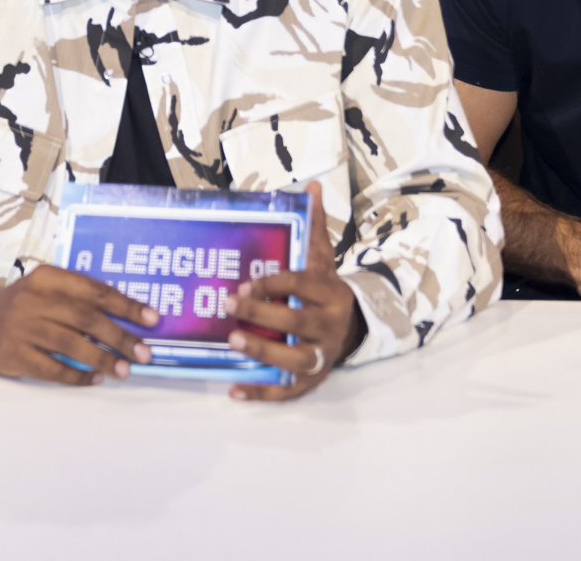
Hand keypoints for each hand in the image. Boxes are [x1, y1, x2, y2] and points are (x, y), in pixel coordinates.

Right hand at [0, 268, 156, 384]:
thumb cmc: (22, 304)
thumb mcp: (45, 287)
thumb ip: (78, 297)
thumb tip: (127, 320)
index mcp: (48, 278)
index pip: (94, 290)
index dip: (126, 305)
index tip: (152, 318)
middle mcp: (35, 300)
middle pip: (86, 318)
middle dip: (120, 337)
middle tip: (144, 353)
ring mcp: (23, 328)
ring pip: (71, 344)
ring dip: (102, 359)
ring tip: (124, 370)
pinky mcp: (14, 354)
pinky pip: (52, 368)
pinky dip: (76, 376)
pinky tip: (94, 380)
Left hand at [223, 183, 364, 400]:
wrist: (349, 328)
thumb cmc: (323, 290)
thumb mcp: (321, 259)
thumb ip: (313, 226)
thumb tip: (310, 187)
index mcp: (332, 293)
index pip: (302, 286)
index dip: (274, 283)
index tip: (246, 281)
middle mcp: (330, 326)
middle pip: (298, 322)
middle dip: (263, 314)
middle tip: (230, 304)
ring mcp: (322, 356)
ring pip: (295, 360)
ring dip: (264, 352)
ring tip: (234, 341)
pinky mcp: (312, 381)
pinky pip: (288, 391)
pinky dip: (262, 393)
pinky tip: (234, 389)